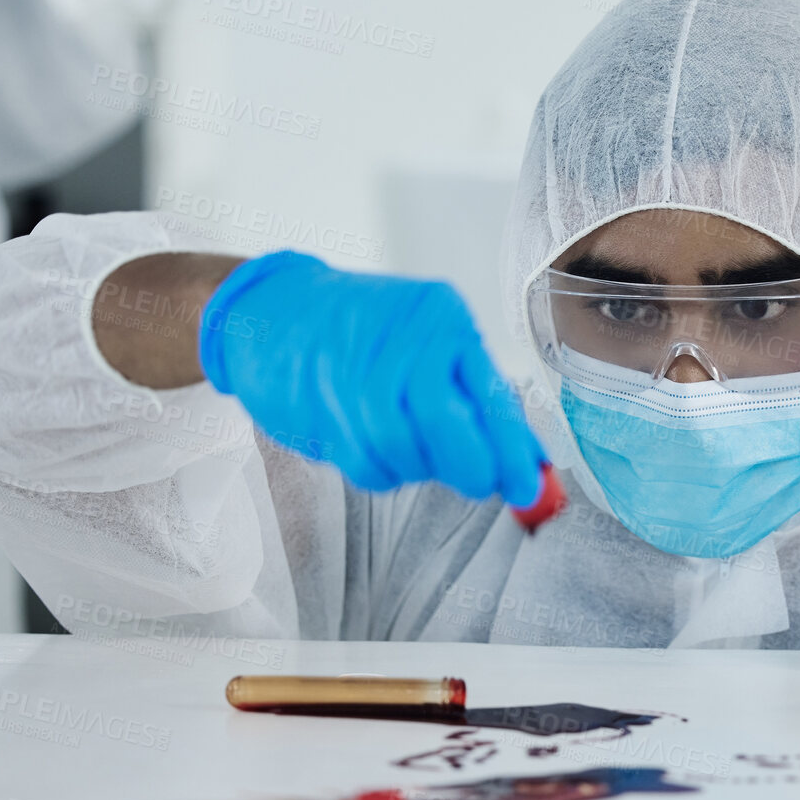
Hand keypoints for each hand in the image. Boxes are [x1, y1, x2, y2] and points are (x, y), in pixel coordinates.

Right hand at [198, 251, 544, 506]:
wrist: (271, 311)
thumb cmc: (359, 336)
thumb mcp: (427, 348)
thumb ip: (475, 396)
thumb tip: (526, 456)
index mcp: (444, 319)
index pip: (492, 392)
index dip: (513, 449)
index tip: (528, 487)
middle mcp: (405, 336)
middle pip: (449, 420)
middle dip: (471, 466)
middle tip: (479, 483)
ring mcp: (358, 365)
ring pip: (404, 447)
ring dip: (413, 466)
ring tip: (406, 449)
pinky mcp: (319, 398)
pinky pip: (366, 461)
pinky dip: (376, 470)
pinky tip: (369, 445)